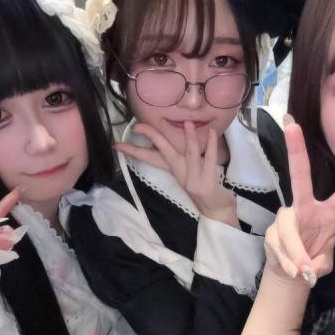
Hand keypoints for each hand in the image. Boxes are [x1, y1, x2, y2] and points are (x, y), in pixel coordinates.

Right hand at [115, 122, 239, 227]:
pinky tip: (211, 132)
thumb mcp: (187, 173)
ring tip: (187, 122)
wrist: (217, 211)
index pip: (151, 159)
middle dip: (152, 138)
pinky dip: (211, 146)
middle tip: (138, 126)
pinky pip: (210, 160)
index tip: (117, 144)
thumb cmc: (203, 188)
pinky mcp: (207, 182)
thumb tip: (174, 139)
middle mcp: (181, 175)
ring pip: (189, 154)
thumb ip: (181, 159)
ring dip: (188, 137)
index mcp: (174, 171)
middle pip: (164, 153)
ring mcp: (194, 179)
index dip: (133, 152)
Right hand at [265, 120, 334, 285]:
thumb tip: (307, 268)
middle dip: (297, 152)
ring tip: (304, 271)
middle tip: (292, 127)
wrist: (289, 274)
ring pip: (289, 230)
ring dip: (297, 253)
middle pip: (299, 177)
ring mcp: (286, 218)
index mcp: (327, 212)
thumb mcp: (323, 264)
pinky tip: (295, 271)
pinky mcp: (271, 232)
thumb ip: (319, 263)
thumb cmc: (312, 261)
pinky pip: (280, 247)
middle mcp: (304, 207)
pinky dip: (290, 263)